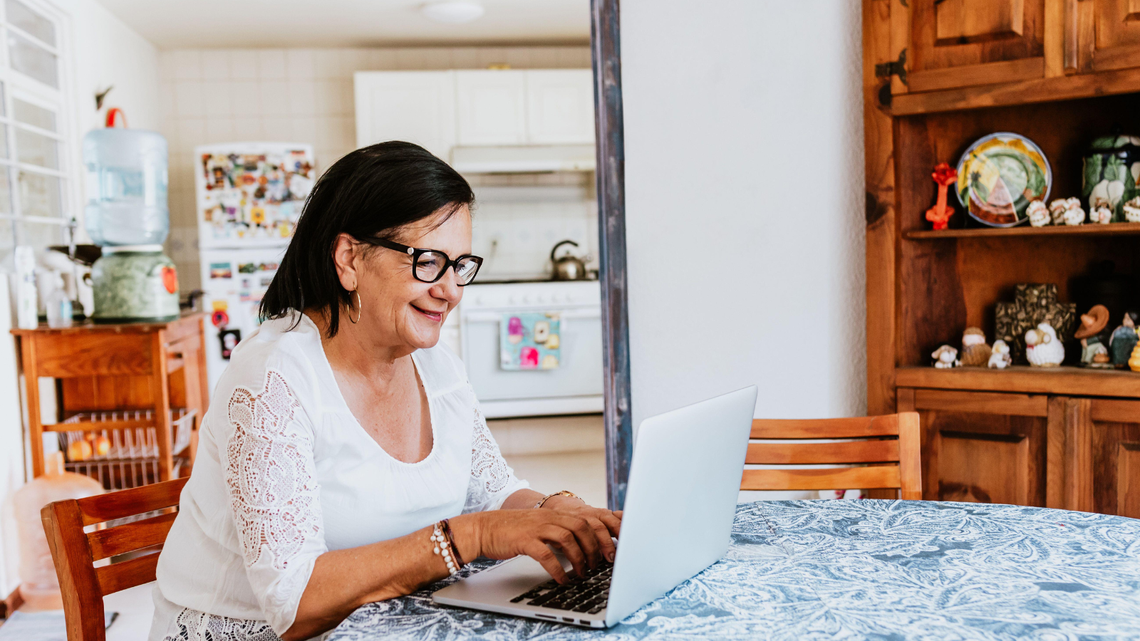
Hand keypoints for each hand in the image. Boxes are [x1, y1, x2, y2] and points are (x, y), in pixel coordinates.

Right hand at [456, 509, 618, 583]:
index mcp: (556, 514)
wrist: (484, 528)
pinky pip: (546, 555)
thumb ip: (562, 531)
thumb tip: (585, 546)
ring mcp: (537, 528)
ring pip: (568, 539)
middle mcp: (549, 517)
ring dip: (579, 558)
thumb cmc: (515, 531)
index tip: (612, 551)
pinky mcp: (524, 540)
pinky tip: (562, 580)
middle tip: (600, 564)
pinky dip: (557, 569)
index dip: (604, 534)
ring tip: (582, 573)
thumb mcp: (542, 526)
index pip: (588, 519)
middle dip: (596, 547)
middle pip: (582, 527)